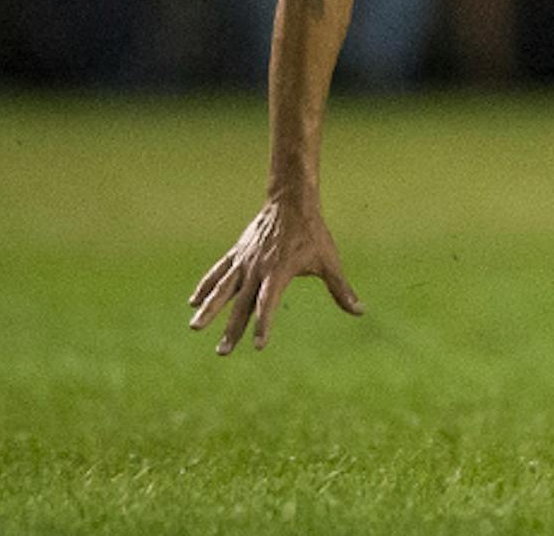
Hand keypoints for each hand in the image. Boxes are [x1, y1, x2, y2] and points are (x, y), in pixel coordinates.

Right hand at [188, 197, 361, 354]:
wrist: (292, 201)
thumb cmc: (313, 233)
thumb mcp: (329, 260)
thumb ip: (341, 289)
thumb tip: (360, 311)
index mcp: (280, 271)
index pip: (268, 303)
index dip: (264, 324)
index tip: (258, 344)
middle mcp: (258, 268)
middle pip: (242, 303)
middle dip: (232, 329)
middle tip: (222, 352)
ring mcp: (245, 260)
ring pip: (223, 288)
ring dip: (209, 309)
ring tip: (195, 327)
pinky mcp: (237, 253)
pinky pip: (218, 272)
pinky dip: (205, 285)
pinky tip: (193, 301)